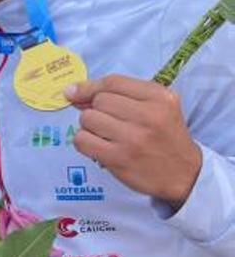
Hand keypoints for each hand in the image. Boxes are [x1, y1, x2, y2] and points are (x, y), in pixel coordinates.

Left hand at [65, 75, 201, 208]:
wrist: (184, 174)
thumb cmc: (165, 137)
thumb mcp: (157, 107)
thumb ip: (122, 95)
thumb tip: (74, 92)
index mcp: (160, 97)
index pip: (113, 82)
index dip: (90, 87)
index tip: (76, 93)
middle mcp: (148, 115)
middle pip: (99, 100)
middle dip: (95, 110)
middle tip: (109, 123)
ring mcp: (133, 138)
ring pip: (88, 119)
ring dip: (90, 127)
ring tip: (106, 135)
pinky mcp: (119, 158)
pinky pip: (82, 140)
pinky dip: (84, 142)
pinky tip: (98, 147)